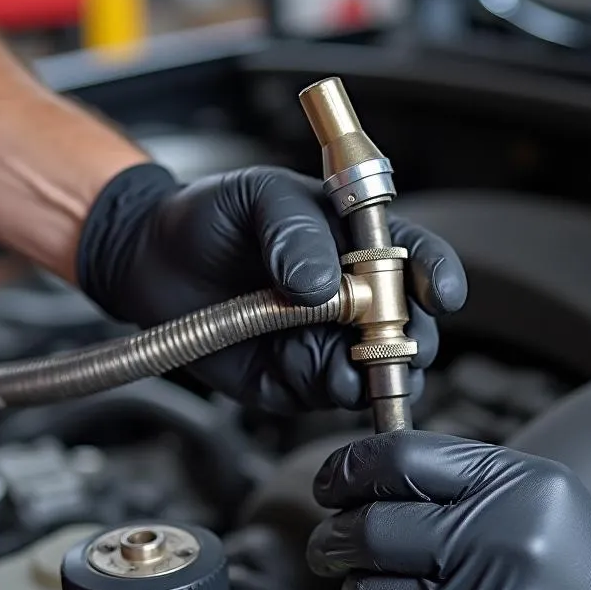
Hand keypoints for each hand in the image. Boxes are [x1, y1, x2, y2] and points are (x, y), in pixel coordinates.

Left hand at [76, 163, 465, 412]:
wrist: (152, 260)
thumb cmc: (213, 216)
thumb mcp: (257, 197)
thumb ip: (294, 230)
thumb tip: (324, 284)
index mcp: (360, 243)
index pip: (419, 260)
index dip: (437, 277)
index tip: (438, 294)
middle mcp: (356, 297)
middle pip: (412, 328)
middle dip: (406, 338)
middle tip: (381, 338)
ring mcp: (331, 342)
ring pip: (376, 372)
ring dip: (365, 371)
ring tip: (337, 360)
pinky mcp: (299, 380)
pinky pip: (326, 392)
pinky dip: (321, 384)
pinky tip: (296, 364)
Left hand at [306, 431, 590, 589]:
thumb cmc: (590, 574)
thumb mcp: (543, 495)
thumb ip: (461, 478)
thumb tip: (369, 473)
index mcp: (515, 489)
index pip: (397, 461)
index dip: (346, 471)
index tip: (332, 486)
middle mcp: (501, 545)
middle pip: (370, 530)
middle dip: (333, 540)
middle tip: (332, 547)